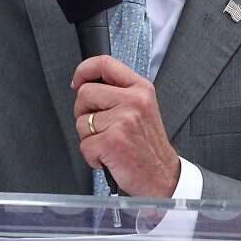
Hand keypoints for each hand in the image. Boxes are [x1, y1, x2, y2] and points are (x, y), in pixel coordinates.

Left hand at [72, 55, 180, 197]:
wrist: (162, 178)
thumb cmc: (148, 147)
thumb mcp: (142, 109)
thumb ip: (119, 93)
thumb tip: (84, 84)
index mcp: (141, 89)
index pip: (105, 63)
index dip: (83, 70)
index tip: (77, 81)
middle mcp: (134, 101)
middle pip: (85, 93)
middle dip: (84, 112)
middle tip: (102, 127)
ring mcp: (123, 120)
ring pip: (82, 121)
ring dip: (89, 138)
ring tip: (110, 144)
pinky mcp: (112, 141)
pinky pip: (84, 145)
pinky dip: (92, 156)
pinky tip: (109, 157)